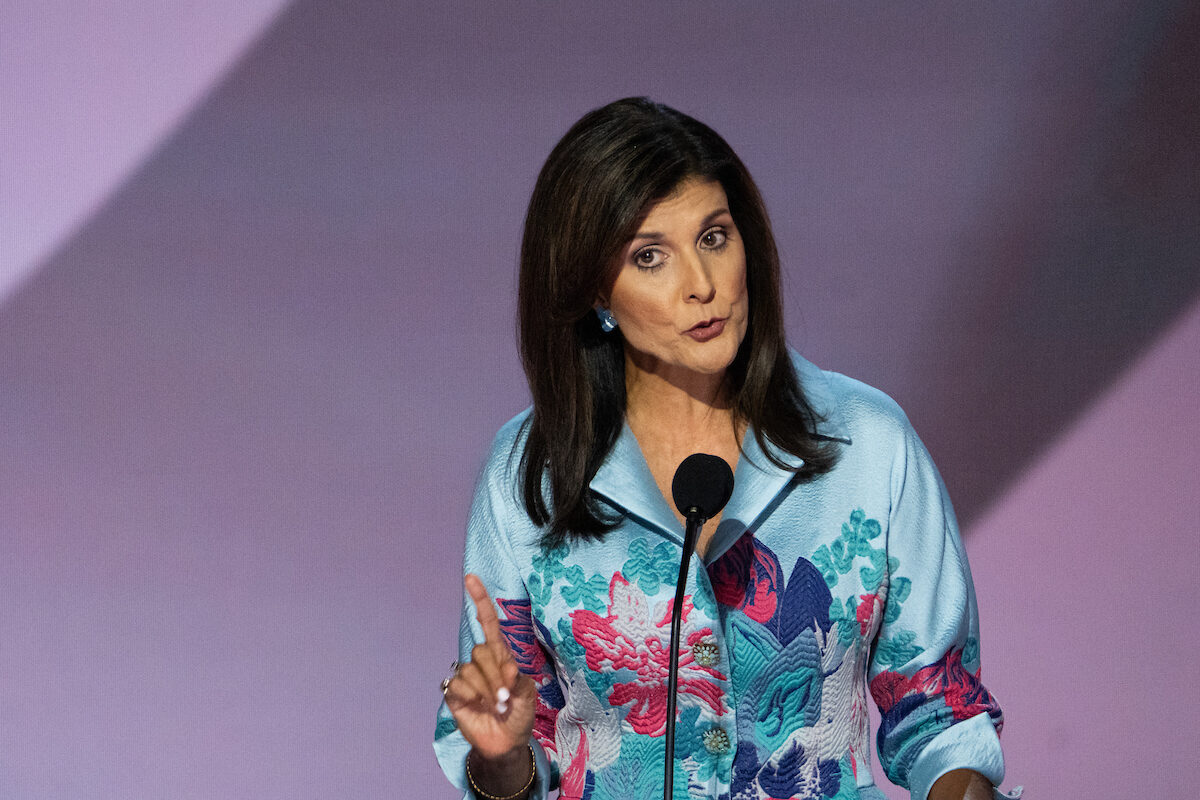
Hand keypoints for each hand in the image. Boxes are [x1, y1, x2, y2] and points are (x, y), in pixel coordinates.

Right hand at [444, 574, 537, 761]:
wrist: (506, 742)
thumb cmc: (519, 714)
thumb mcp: (527, 694)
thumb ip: (517, 679)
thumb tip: (505, 670)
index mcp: (501, 655)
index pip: (488, 622)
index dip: (480, 600)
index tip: (471, 578)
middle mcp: (482, 661)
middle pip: (481, 650)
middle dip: (496, 675)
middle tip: (505, 697)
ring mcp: (467, 677)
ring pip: (470, 669)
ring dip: (486, 690)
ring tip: (495, 706)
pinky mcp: (454, 693)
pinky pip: (459, 685)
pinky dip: (472, 697)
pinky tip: (478, 707)